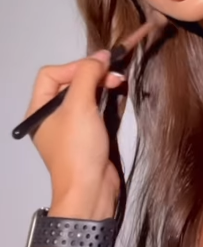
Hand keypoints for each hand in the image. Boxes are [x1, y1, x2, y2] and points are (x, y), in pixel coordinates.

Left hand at [24, 51, 126, 218]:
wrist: (90, 190)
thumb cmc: (78, 150)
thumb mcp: (79, 106)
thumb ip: (88, 75)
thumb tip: (101, 55)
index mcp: (39, 110)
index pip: (51, 74)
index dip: (74, 66)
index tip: (97, 68)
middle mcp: (52, 117)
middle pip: (70, 82)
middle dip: (92, 74)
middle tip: (114, 75)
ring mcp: (71, 127)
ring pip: (85, 94)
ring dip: (102, 85)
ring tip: (120, 83)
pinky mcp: (88, 135)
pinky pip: (95, 108)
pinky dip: (106, 99)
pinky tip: (119, 95)